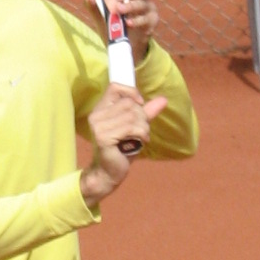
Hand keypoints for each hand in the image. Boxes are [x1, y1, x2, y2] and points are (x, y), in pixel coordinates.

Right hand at [79, 87, 169, 206]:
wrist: (109, 172)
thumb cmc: (121, 150)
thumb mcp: (136, 128)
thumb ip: (146, 112)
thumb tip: (163, 100)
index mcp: (100, 109)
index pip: (115, 87)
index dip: (131, 92)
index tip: (140, 105)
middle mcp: (96, 115)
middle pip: (129, 103)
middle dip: (142, 116)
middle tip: (143, 130)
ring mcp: (98, 127)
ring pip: (132, 115)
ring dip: (144, 127)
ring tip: (142, 137)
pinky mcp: (103, 138)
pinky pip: (130, 128)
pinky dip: (141, 134)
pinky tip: (141, 142)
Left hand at [82, 0, 158, 64]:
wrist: (121, 45)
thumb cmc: (112, 25)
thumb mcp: (101, 16)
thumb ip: (94, 5)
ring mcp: (149, 10)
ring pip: (142, 3)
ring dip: (129, 7)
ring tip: (118, 11)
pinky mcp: (151, 23)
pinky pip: (145, 19)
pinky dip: (135, 21)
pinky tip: (128, 23)